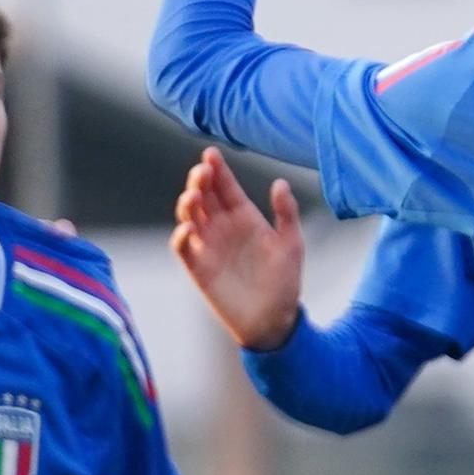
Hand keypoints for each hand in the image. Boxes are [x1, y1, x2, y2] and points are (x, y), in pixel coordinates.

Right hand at [170, 148, 305, 351]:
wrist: (274, 320)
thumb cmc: (285, 282)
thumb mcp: (292, 244)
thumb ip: (286, 213)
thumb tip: (280, 183)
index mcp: (244, 217)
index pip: (226, 187)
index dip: (217, 170)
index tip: (211, 154)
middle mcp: (222, 227)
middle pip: (204, 196)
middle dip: (200, 180)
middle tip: (203, 171)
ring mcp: (208, 246)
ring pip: (189, 216)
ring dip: (188, 203)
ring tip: (195, 195)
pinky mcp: (198, 268)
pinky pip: (183, 248)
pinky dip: (182, 237)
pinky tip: (190, 229)